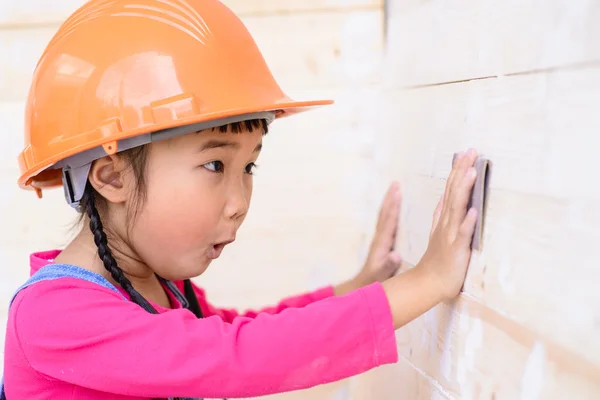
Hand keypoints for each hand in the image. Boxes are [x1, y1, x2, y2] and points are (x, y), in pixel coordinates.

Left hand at [335, 182, 401, 295]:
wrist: (361, 287)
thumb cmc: (373, 283)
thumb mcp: (382, 276)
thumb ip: (388, 266)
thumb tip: (396, 255)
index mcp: (381, 245)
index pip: (388, 222)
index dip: (393, 207)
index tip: (397, 193)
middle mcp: (379, 239)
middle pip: (384, 214)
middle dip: (390, 199)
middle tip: (396, 183)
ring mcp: (379, 240)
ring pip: (384, 217)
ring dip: (389, 202)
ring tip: (395, 189)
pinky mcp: (381, 243)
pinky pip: (387, 223)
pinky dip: (390, 212)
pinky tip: (394, 208)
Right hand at [419, 148, 478, 299]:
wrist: (427, 284)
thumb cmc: (438, 261)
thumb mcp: (439, 233)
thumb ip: (443, 214)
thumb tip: (446, 197)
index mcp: (444, 219)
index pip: (450, 189)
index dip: (457, 171)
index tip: (465, 154)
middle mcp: (446, 223)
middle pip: (453, 192)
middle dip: (462, 171)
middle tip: (470, 152)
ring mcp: (450, 235)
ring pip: (456, 208)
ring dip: (464, 190)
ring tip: (472, 172)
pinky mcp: (455, 249)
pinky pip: (462, 234)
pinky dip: (467, 222)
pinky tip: (473, 211)